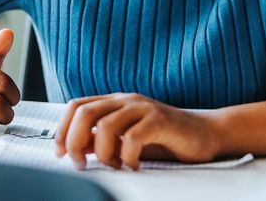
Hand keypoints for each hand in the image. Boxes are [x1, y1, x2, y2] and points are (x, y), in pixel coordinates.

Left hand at [55, 93, 221, 169]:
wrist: (203, 133)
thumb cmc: (164, 138)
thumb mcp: (125, 140)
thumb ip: (101, 141)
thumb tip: (74, 151)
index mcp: (114, 102)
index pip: (76, 106)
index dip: (63, 129)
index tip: (61, 153)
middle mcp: (125, 100)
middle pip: (84, 112)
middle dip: (75, 141)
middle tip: (81, 163)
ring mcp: (143, 107)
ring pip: (105, 126)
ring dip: (102, 152)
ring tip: (114, 165)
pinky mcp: (160, 120)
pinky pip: (132, 138)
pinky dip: (127, 157)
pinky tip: (134, 165)